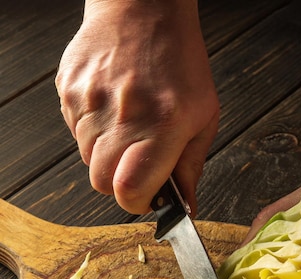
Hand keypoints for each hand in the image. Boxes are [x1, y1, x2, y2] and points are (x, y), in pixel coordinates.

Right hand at [55, 0, 219, 214]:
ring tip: (127, 126)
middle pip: (102, 183)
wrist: (143, 7)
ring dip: (107, 155)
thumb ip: (191, 167)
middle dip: (121, 182)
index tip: (148, 195)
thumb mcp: (203, 116)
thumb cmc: (180, 62)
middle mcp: (122, 115)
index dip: (138, 202)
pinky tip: (112, 109)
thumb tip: (186, 208)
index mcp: (162, 125)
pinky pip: (75, 133)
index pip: (129, 190)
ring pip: (87, 160)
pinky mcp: (68, 91)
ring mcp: (89, 101)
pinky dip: (93, 132)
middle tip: (138, 162)